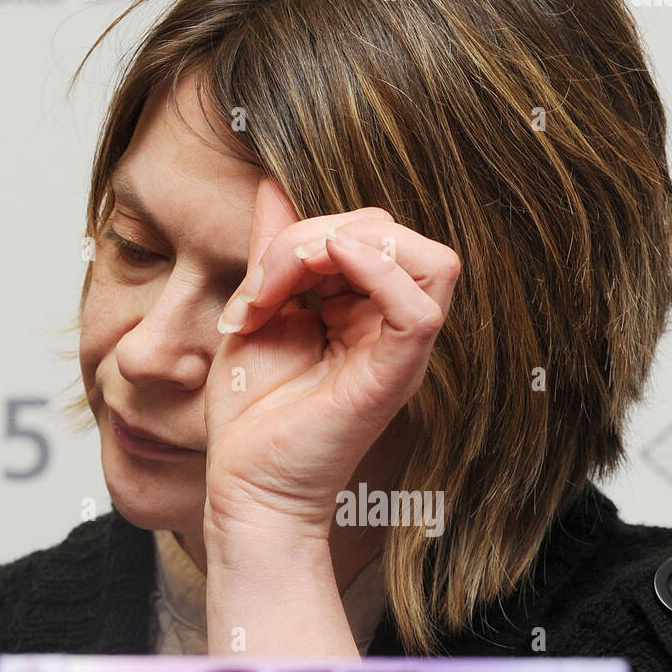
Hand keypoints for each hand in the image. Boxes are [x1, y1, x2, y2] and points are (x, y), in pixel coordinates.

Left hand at [203, 177, 460, 546]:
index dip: (310, 232)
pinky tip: (324, 273)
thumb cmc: (251, 417)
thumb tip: (272, 186)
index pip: (368, 233)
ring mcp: (398, 353)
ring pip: (426, 257)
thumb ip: (274, 253)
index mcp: (365, 314)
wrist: (245, 485)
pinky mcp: (394, 378)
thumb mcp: (259, 312)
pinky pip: (421, 308)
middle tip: (262, 285)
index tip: (255, 284)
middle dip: (317, 234)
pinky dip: (379, 272)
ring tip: (283, 284)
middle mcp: (390, 329)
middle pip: (391, 234)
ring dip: (342, 247)